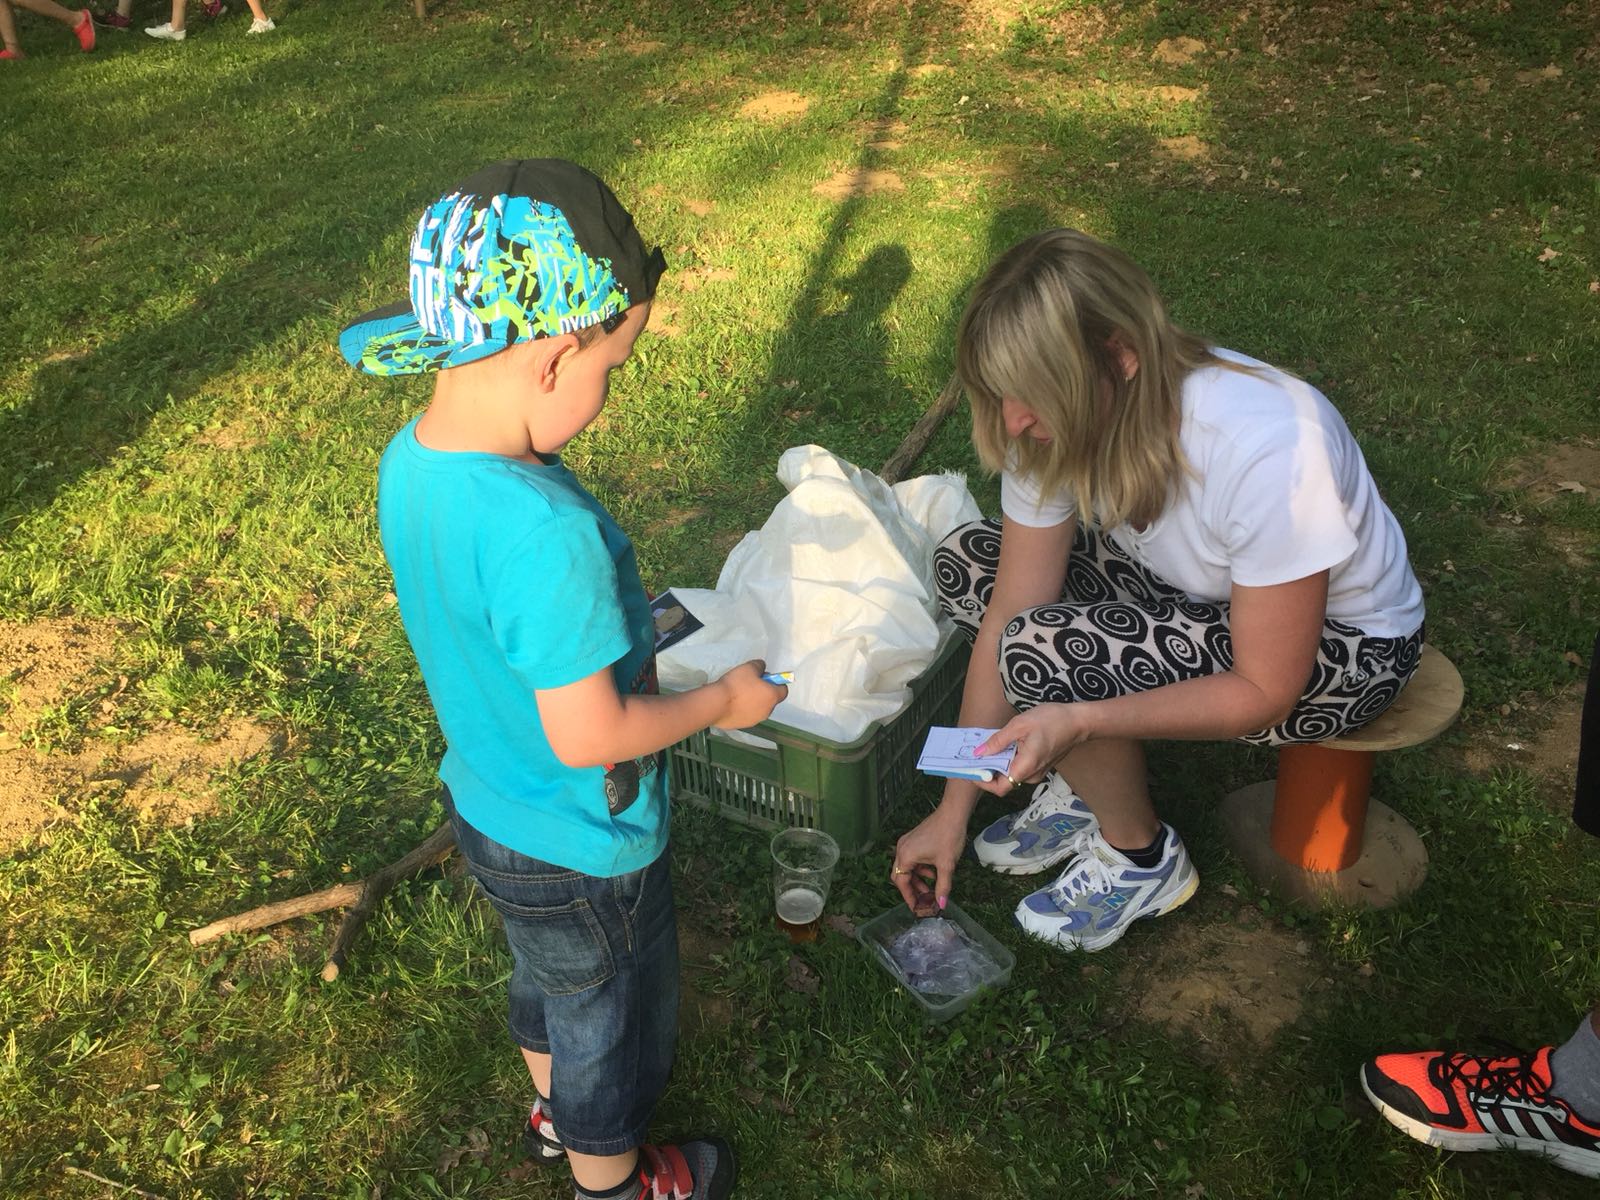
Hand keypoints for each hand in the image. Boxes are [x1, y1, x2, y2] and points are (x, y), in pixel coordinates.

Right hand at [711, 659, 785, 729]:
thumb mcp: (749, 667)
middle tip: (749, 684)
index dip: (775, 683)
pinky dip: (743, 710)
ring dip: (753, 702)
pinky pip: (747, 715)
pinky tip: (731, 704)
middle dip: (763, 692)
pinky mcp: (743, 725)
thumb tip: (762, 669)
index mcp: (772, 697)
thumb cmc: (736, 684)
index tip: (764, 678)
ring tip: (738, 694)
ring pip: (759, 709)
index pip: (783, 690)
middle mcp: (767, 711)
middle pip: (770, 700)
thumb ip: (759, 666)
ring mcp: (755, 720)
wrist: (716, 704)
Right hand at [890, 803, 969, 913]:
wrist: (953, 814)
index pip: (901, 882)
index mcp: (905, 856)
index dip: (908, 897)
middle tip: (922, 900)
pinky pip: (911, 859)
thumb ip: (942, 887)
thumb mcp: (946, 865)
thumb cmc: (948, 837)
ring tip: (930, 889)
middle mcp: (901, 849)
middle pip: (900, 875)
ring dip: (917, 879)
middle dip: (912, 889)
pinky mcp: (913, 839)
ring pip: (907, 867)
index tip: (916, 907)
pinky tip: (932, 873)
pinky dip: (920, 868)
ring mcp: (906, 843)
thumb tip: (941, 904)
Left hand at [976, 702, 1093, 791]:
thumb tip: (979, 753)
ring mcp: (1037, 771)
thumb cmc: (1052, 720)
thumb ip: (998, 740)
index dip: (982, 782)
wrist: (1079, 721)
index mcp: (1026, 767)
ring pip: (1011, 773)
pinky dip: (1008, 758)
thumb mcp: (1020, 725)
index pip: (999, 788)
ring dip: (997, 762)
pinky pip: (1019, 766)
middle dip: (986, 769)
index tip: (971, 769)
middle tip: (973, 754)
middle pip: (1003, 781)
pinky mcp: (1040, 765)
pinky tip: (1002, 744)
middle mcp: (1031, 775)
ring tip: (986, 746)